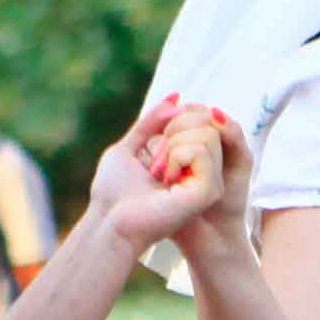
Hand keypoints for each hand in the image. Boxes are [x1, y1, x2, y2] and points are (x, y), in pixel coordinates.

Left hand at [93, 95, 247, 249]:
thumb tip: (176, 97)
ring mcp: (209, 182)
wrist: (110, 222)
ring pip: (207, 132)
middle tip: (154, 163)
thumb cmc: (114, 192)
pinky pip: (202, 149)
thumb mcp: (131, 146)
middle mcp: (203, 172)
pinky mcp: (209, 191)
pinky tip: (166, 179)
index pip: (200, 119)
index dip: (177, 117)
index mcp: (187, 162)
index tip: (155, 142)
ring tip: (159, 173)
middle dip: (173, 129)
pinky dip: (177, 156)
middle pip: (206, 120)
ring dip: (173, 145)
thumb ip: (152, 122)